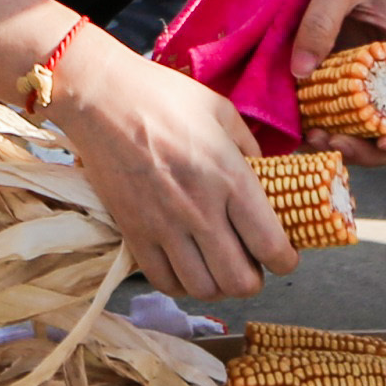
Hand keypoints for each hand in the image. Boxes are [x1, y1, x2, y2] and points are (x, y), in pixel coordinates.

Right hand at [52, 34, 294, 304]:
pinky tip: (185, 266)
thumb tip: (264, 173)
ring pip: (203, 290)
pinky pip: (163, 282)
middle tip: (251, 262)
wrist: (99, 97)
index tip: (283, 255)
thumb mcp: (220, 110)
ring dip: (218, 285)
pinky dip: (181, 284)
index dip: (285, 260)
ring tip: (217, 267)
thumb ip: (249, 146)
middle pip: (240, 281)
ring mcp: (163, 226)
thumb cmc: (163, 96)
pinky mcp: (133, 232)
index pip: (271, 246)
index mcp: (230, 178)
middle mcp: (200, 211)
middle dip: (254, 279)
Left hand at [283, 0, 385, 164]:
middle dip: (369, 147)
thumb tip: (301, 72)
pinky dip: (328, 120)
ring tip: (311, 137)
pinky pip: (345, 106)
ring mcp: (376, 73)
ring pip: (371, 124)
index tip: (384, 142)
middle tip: (329, 142)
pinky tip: (301, 121)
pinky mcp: (352, 70)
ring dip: (346, 139)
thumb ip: (321, 20)